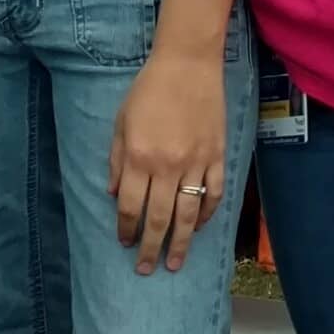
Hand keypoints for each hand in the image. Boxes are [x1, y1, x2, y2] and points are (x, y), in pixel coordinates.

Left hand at [109, 43, 228, 275]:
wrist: (187, 64)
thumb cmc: (148, 90)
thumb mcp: (121, 123)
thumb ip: (117, 161)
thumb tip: (117, 196)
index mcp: (139, 157)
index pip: (131, 207)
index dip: (127, 230)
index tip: (125, 244)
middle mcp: (167, 166)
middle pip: (158, 218)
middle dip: (151, 248)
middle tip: (147, 269)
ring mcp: (195, 163)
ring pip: (188, 214)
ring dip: (181, 243)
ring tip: (175, 263)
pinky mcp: (216, 156)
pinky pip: (214, 194)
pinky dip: (207, 214)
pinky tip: (199, 227)